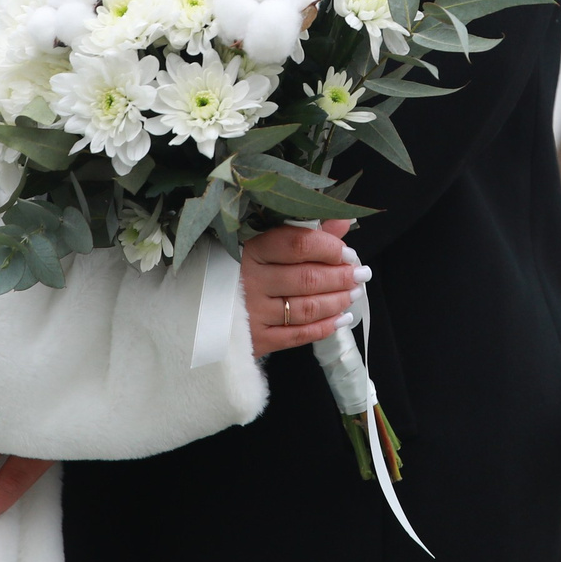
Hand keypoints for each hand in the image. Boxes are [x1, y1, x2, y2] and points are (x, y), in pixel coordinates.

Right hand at [242, 219, 366, 357]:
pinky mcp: (256, 339)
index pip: (298, 245)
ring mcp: (252, 312)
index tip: (347, 253)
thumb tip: (343, 222)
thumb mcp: (262, 241)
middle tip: (360, 274)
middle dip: (340, 277)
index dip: (329, 248)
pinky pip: (297, 336)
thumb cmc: (235, 267)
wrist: (200, 305)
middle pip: (307, 278)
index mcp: (251, 249)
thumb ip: (303, 231)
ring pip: (306, 308)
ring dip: (337, 301)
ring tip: (353, 293)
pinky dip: (324, 328)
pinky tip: (341, 319)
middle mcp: (250, 280)